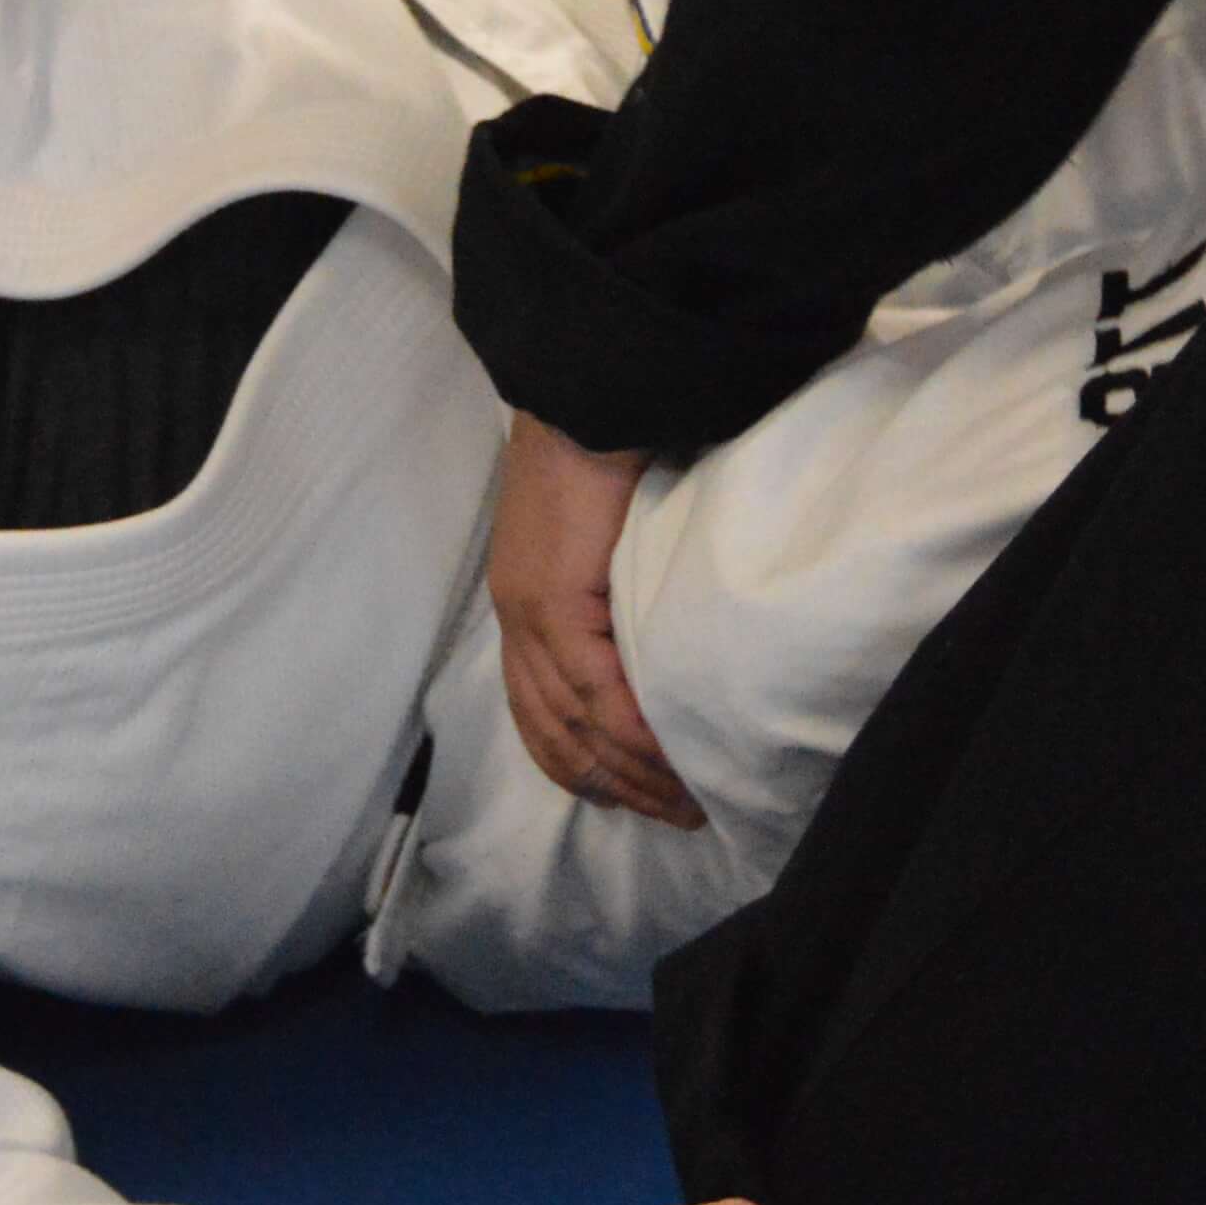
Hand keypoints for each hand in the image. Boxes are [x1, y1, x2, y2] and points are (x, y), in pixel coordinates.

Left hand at [494, 415, 695, 825]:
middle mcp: (517, 617)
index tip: (639, 797)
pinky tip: (673, 757)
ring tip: (687, 799)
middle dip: (617, 786)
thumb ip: (622, 590)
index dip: (586, 764)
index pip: (541, 711)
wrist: (591, 389)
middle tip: (678, 815)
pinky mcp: (555, 599)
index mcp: (525, 602)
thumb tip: (668, 634)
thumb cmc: (612, 447)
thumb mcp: (612, 537)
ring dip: (632, 771)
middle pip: (555, 733)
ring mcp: (530, 611)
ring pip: (574, 724)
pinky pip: (595, 690)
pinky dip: (636, 731)